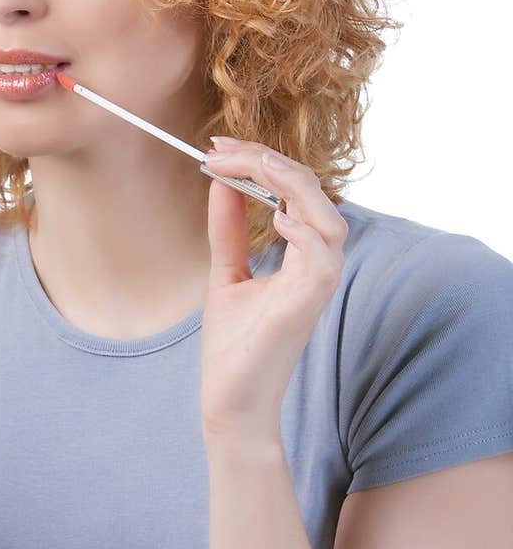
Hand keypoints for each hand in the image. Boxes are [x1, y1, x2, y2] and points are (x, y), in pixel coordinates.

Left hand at [200, 137, 347, 440]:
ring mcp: (317, 286)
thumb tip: (221, 184)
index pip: (295, 192)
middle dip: (270, 163)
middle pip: (314, 195)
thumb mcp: (227, 273)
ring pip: (329, 220)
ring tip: (257, 166)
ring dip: (294, 186)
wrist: (232, 400)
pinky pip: (323, 257)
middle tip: (223, 148)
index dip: (260, 162)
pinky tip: (276, 217)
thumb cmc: (234, 346)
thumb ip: (230, 230)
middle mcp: (318, 267)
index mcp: (302, 256)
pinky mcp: (309, 304)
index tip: (218, 147)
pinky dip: (305, 231)